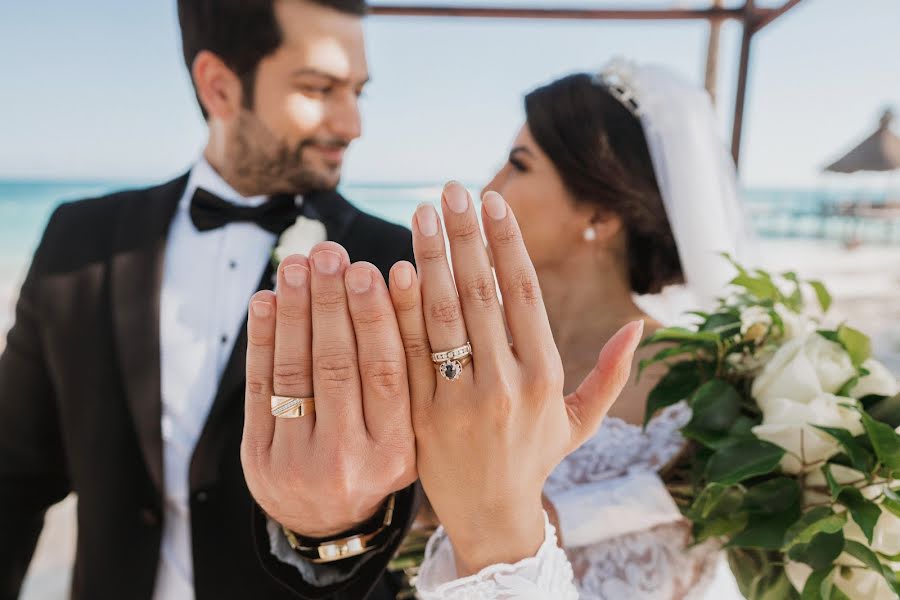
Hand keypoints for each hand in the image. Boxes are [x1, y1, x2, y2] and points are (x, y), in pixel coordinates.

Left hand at [241, 243, 416, 537]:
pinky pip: (259, 388)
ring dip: (295, 312)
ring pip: (296, 372)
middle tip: (329, 255)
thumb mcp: (408, 430)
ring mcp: (298, 463)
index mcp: (397, 454)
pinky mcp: (258, 458)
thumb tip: (400, 280)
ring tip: (298, 265)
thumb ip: (409, 370)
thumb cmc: (376, 457)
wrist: (326, 520)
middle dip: (331, 304)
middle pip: (338, 367)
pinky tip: (267, 300)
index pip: (387, 373)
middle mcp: (349, 462)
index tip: (368, 269)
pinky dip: (262, 340)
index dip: (375, 318)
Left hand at [387, 182, 642, 574]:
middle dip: (466, 237)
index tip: (492, 202)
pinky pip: (407, 353)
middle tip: (451, 191)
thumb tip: (642, 325)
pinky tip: (392, 269)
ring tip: (423, 214)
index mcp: (545, 378)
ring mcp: (460, 402)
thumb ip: (611, 373)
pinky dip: (400, 310)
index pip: (524, 295)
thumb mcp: (581, 421)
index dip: (507, 244)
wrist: (491, 516)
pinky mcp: (421, 416)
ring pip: (442, 317)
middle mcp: (506, 386)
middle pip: (481, 295)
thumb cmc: (536, 458)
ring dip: (431, 259)